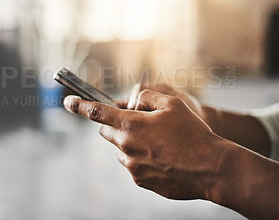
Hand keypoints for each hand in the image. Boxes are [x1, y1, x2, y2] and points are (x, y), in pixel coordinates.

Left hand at [63, 90, 229, 199]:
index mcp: (131, 126)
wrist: (211, 167)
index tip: (67, 102)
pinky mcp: (141, 182)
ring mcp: (133, 168)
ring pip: (121, 150)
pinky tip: (163, 157)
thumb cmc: (193, 132)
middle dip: (115, 125)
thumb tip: (131, 103)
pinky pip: (133, 165)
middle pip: (107, 132)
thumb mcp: (172, 103)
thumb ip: (145, 97)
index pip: (97, 113)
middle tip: (137, 123)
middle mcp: (127, 148)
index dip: (80, 106)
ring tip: (158, 142)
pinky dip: (141, 158)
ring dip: (130, 143)